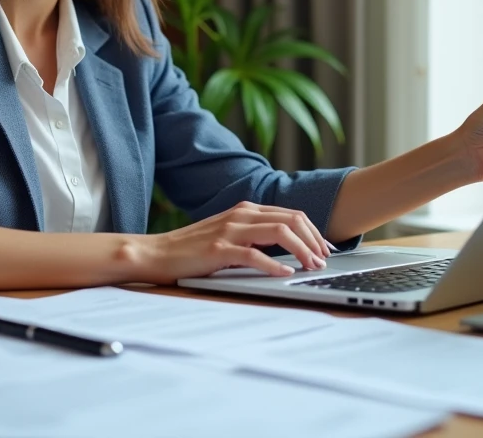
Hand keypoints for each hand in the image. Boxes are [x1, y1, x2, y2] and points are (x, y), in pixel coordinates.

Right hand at [135, 201, 331, 283]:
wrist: (157, 253)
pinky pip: (255, 255)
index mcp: (246, 210)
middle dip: (314, 240)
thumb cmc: (194, 249)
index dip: (313, 232)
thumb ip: (255, 235)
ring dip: (302, 250)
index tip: (325, 249)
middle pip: (291, 220)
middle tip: (324, 260)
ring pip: (279, 233)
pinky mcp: (219, 250)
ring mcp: (230, 230)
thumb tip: (289, 249)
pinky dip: (274, 265)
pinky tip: (286, 274)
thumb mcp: (230, 235)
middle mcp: (241, 215)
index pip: (291, 214)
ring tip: (312, 266)